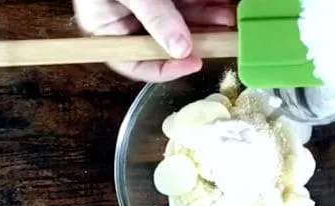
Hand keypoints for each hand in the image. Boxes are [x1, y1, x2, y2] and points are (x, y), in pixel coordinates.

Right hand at [73, 0, 235, 81]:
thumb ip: (155, 17)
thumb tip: (181, 49)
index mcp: (107, 29)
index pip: (135, 63)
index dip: (164, 69)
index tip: (192, 63)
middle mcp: (129, 21)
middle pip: (166, 42)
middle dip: (196, 39)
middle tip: (222, 36)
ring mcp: (148, 6)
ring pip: (181, 22)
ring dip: (207, 19)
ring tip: (227, 15)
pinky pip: (186, 2)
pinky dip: (204, 2)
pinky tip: (220, 2)